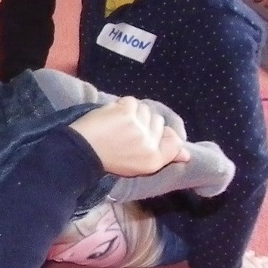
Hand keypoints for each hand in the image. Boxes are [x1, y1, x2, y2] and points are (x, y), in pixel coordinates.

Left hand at [69, 96, 190, 176]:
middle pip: (159, 122)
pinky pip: (131, 101)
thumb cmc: (108, 159)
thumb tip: (187, 154)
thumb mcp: (139, 166)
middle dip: (144, 124)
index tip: (145, 136)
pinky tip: (111, 116)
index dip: (161, 135)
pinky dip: (121, 106)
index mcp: (154, 161)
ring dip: (132, 114)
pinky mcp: (126, 112)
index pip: (174, 141)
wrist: (79, 152)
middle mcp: (150, 144)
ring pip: (146, 110)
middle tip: (124, 133)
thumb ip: (164, 156)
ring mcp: (139, 127)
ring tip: (116, 124)